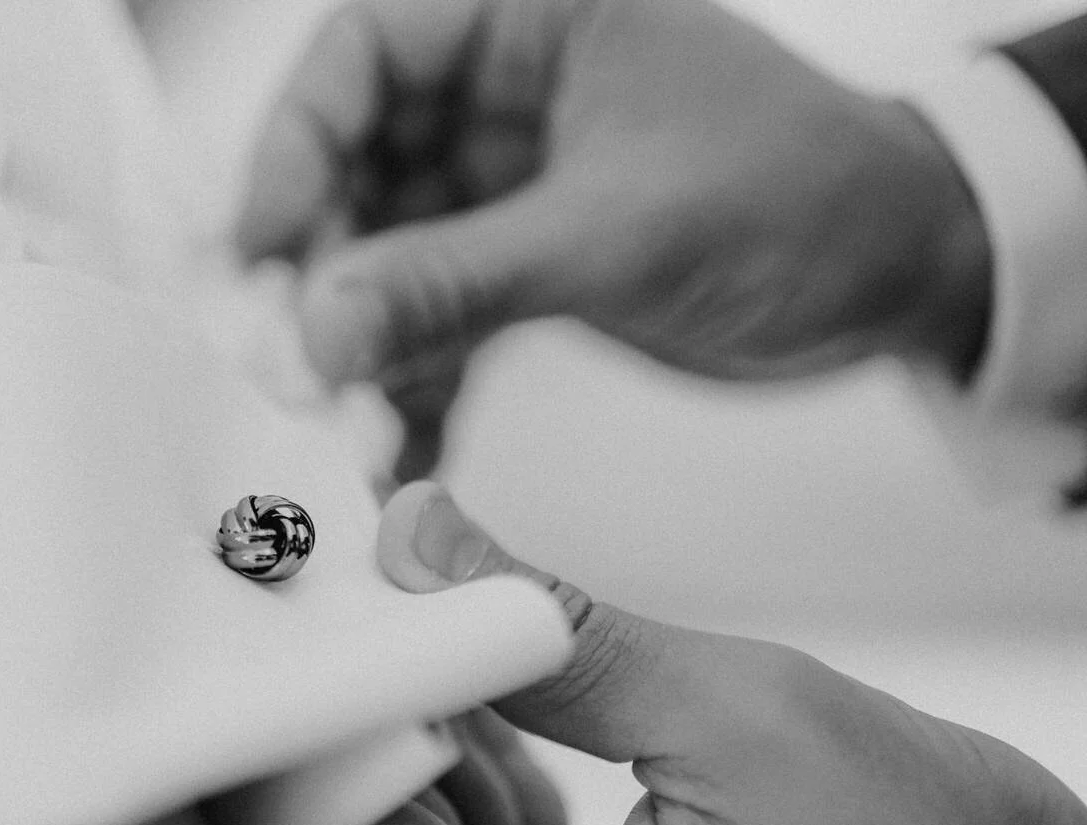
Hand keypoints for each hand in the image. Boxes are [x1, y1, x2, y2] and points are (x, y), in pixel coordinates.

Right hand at [238, 0, 991, 477]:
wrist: (902, 271)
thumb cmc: (804, 193)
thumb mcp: (618, 232)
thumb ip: (460, 277)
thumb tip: (321, 324)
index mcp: (528, 22)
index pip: (363, 55)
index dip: (294, 147)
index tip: (258, 248)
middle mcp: (501, 96)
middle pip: (354, 167)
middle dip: (320, 267)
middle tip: (291, 359)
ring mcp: (506, 187)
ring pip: (386, 255)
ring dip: (360, 342)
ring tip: (337, 422)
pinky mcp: (521, 269)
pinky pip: (438, 320)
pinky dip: (416, 382)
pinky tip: (398, 444)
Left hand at [301, 482, 1086, 824]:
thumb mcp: (746, 724)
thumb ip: (559, 636)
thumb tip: (426, 545)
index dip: (337, 700)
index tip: (340, 583)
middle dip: (383, 698)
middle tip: (388, 568)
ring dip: (433, 720)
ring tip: (453, 606)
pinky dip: (480, 764)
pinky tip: (503, 681)